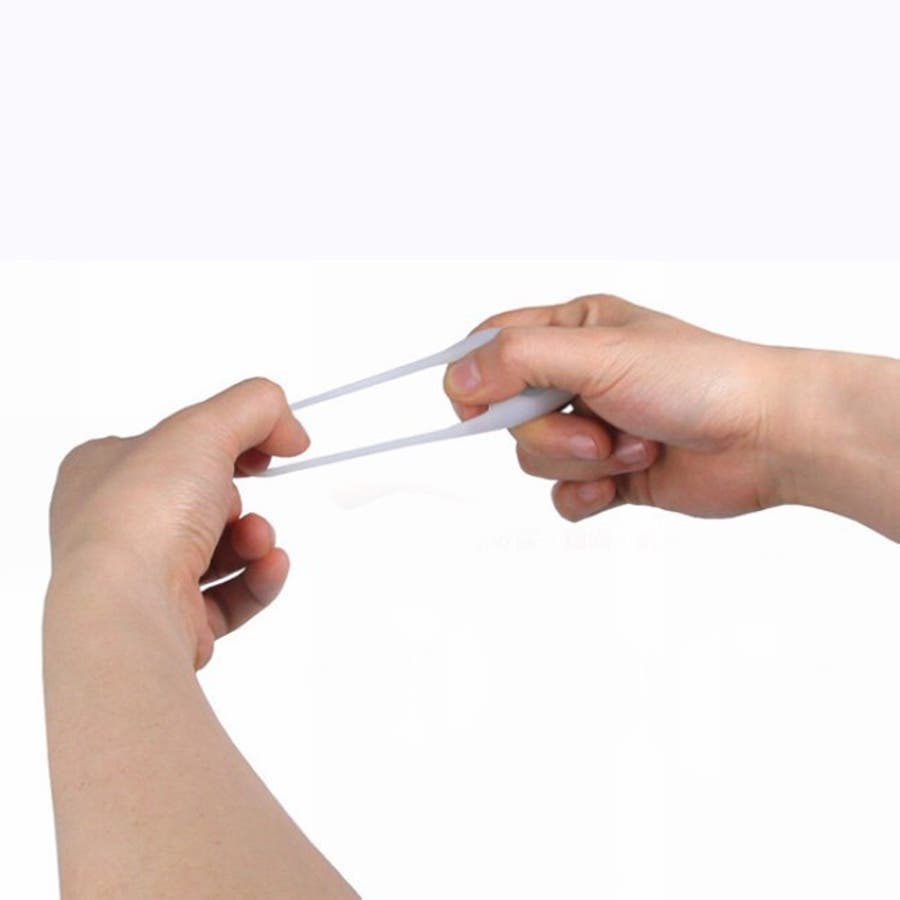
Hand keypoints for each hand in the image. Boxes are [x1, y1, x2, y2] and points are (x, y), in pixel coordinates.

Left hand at [48, 378, 309, 668]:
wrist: (128, 608)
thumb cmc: (143, 513)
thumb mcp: (204, 427)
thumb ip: (255, 406)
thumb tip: (290, 430)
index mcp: (102, 470)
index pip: (174, 446)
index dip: (227, 441)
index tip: (268, 447)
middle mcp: (115, 524)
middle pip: (203, 499)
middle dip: (240, 499)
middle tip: (246, 498)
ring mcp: (140, 577)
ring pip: (220, 549)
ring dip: (254, 540)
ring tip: (258, 541)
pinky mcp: (171, 620)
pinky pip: (229, 596)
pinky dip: (258, 579)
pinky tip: (271, 565)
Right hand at [443, 295, 796, 522]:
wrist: (769, 436)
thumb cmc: (699, 378)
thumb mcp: (598, 353)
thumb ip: (518, 361)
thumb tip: (457, 379)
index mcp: (574, 330)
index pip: (492, 346)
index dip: (474, 378)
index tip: (479, 408)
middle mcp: (578, 376)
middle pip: (509, 414)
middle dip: (551, 432)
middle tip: (597, 429)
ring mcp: (593, 427)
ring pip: (535, 457)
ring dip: (582, 463)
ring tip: (634, 448)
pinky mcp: (610, 473)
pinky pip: (561, 496)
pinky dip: (585, 496)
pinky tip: (620, 486)